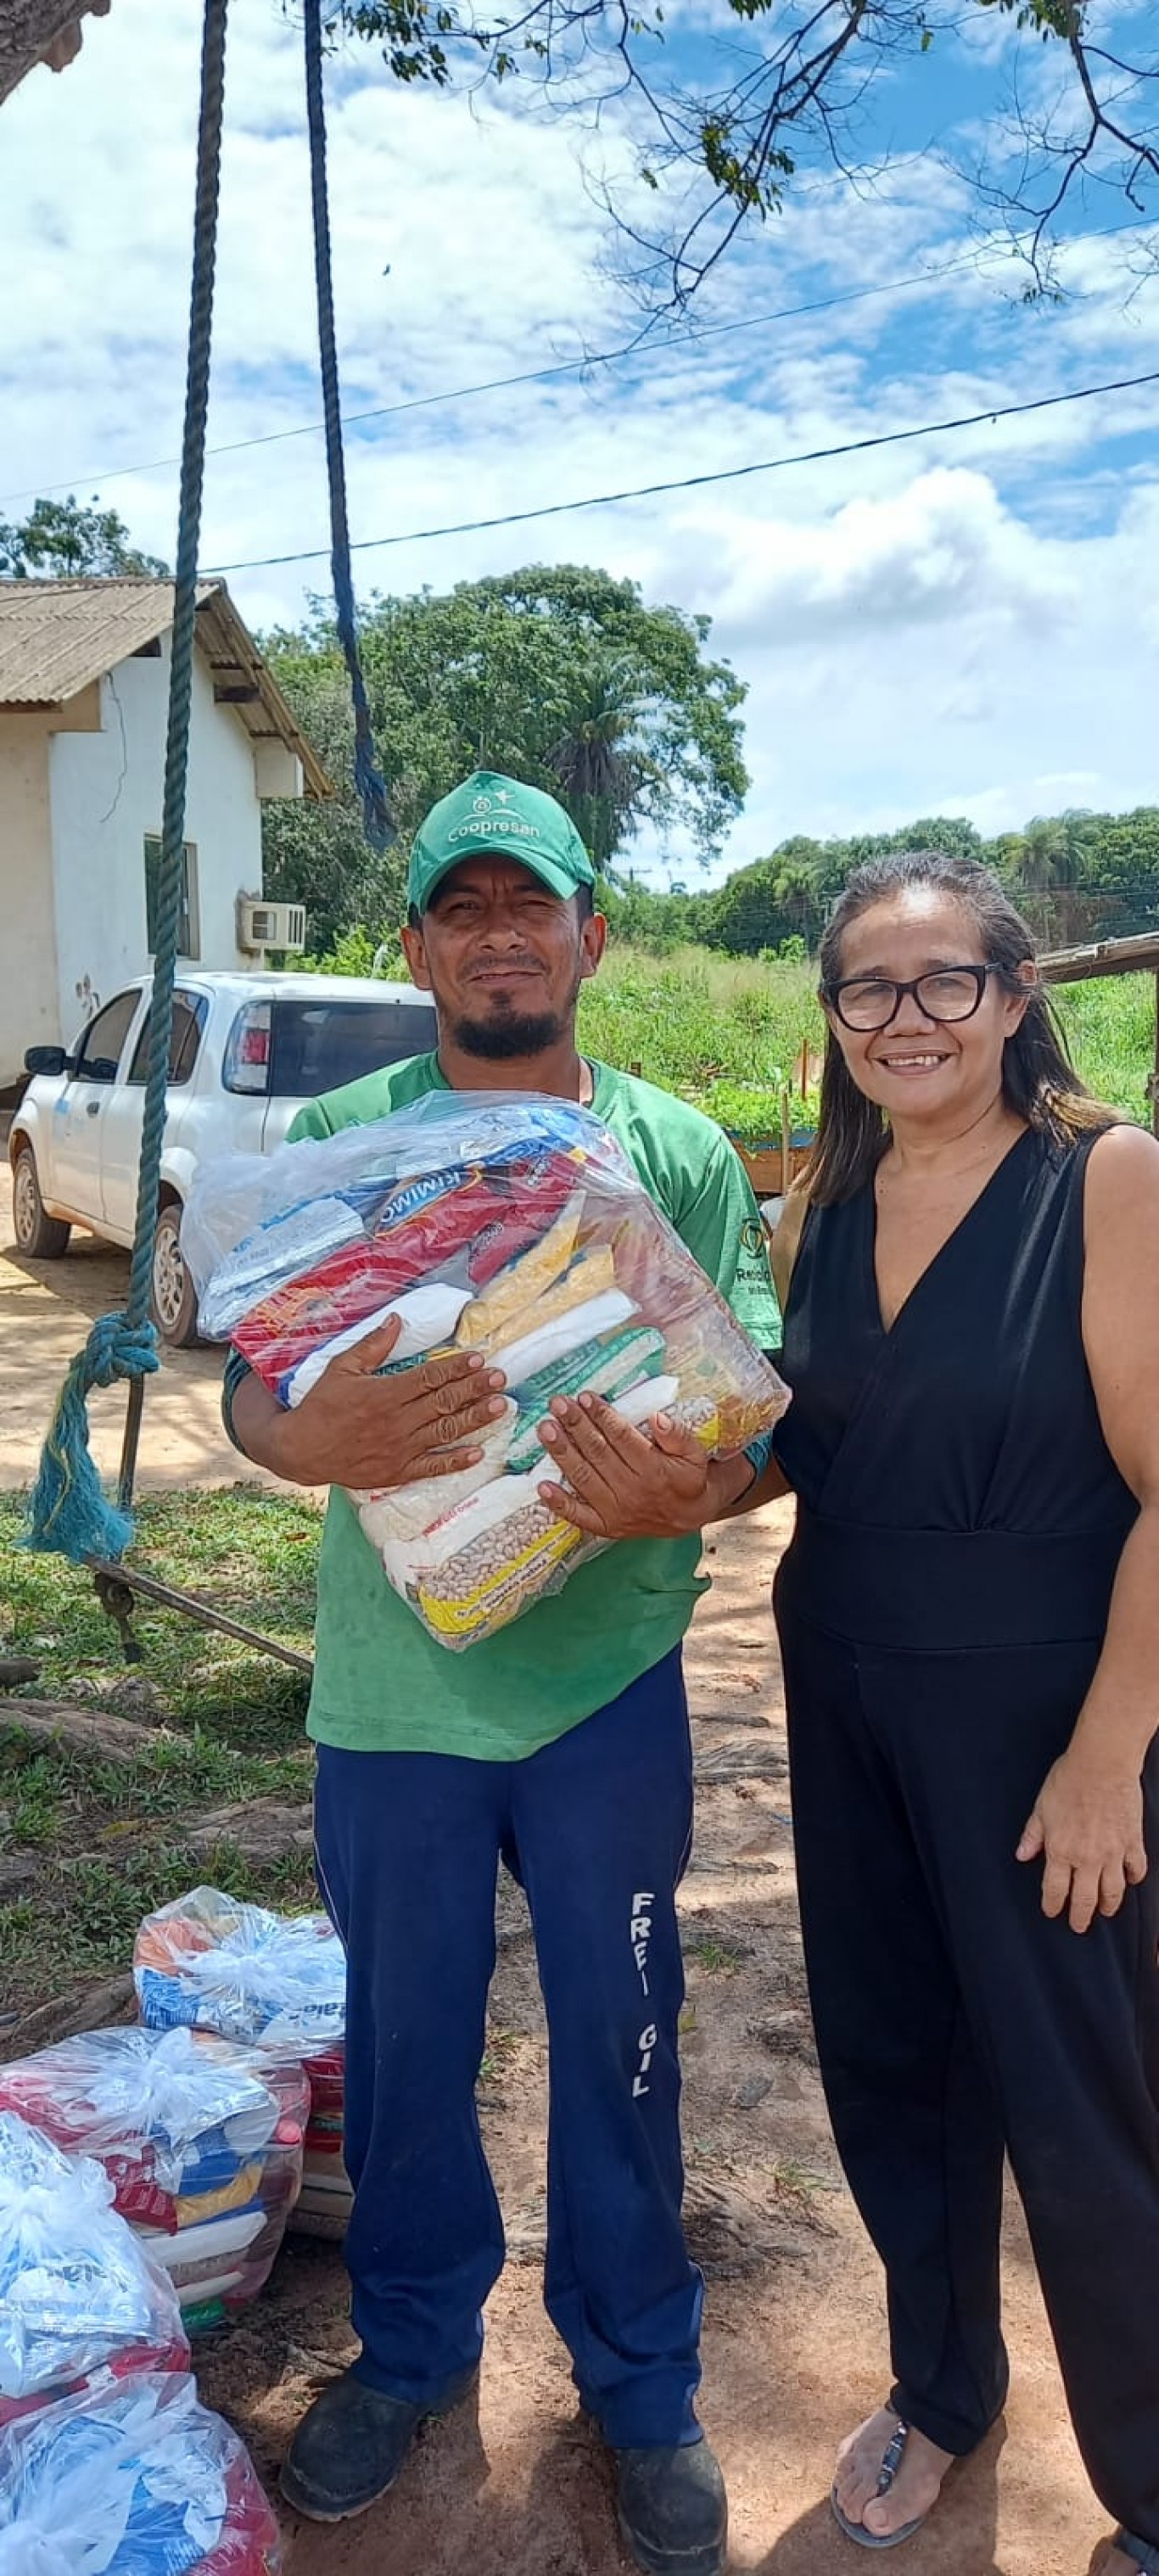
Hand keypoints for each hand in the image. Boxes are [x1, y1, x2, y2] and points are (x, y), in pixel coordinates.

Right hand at [268, 1313, 507, 1490]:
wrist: (301, 1450)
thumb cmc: (321, 1406)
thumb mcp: (341, 1368)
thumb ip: (372, 1346)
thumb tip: (397, 1320)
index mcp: (385, 1393)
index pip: (429, 1377)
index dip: (456, 1368)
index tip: (479, 1359)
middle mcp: (397, 1421)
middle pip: (443, 1402)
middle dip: (474, 1389)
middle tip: (501, 1379)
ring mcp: (400, 1448)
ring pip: (444, 1431)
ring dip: (474, 1419)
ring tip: (500, 1408)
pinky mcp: (398, 1471)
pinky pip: (432, 1467)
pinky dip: (455, 1461)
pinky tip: (478, 1453)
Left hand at [535, 1393, 712, 1539]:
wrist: (689, 1517)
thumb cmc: (688, 1478)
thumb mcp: (694, 1454)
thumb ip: (678, 1435)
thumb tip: (657, 1417)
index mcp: (653, 1470)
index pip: (622, 1437)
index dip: (602, 1416)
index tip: (585, 1397)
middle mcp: (632, 1490)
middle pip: (598, 1453)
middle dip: (575, 1426)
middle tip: (558, 1404)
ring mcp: (616, 1511)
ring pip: (583, 1478)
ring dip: (562, 1453)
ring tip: (546, 1429)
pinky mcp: (605, 1526)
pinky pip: (578, 1516)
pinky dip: (559, 1503)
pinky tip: (542, 1486)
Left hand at [1016, 1748, 1147, 1933]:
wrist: (1102, 1764)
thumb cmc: (1068, 1780)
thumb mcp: (1041, 1808)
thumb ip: (1033, 1835)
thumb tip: (1022, 1855)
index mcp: (1061, 1850)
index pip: (1055, 1890)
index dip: (1052, 1905)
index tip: (1052, 1911)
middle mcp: (1087, 1858)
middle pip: (1085, 1899)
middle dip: (1081, 1917)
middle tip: (1079, 1926)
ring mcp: (1113, 1853)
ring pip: (1113, 1892)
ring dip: (1108, 1906)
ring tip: (1105, 1911)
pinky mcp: (1133, 1842)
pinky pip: (1136, 1869)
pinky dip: (1133, 1879)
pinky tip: (1129, 1881)